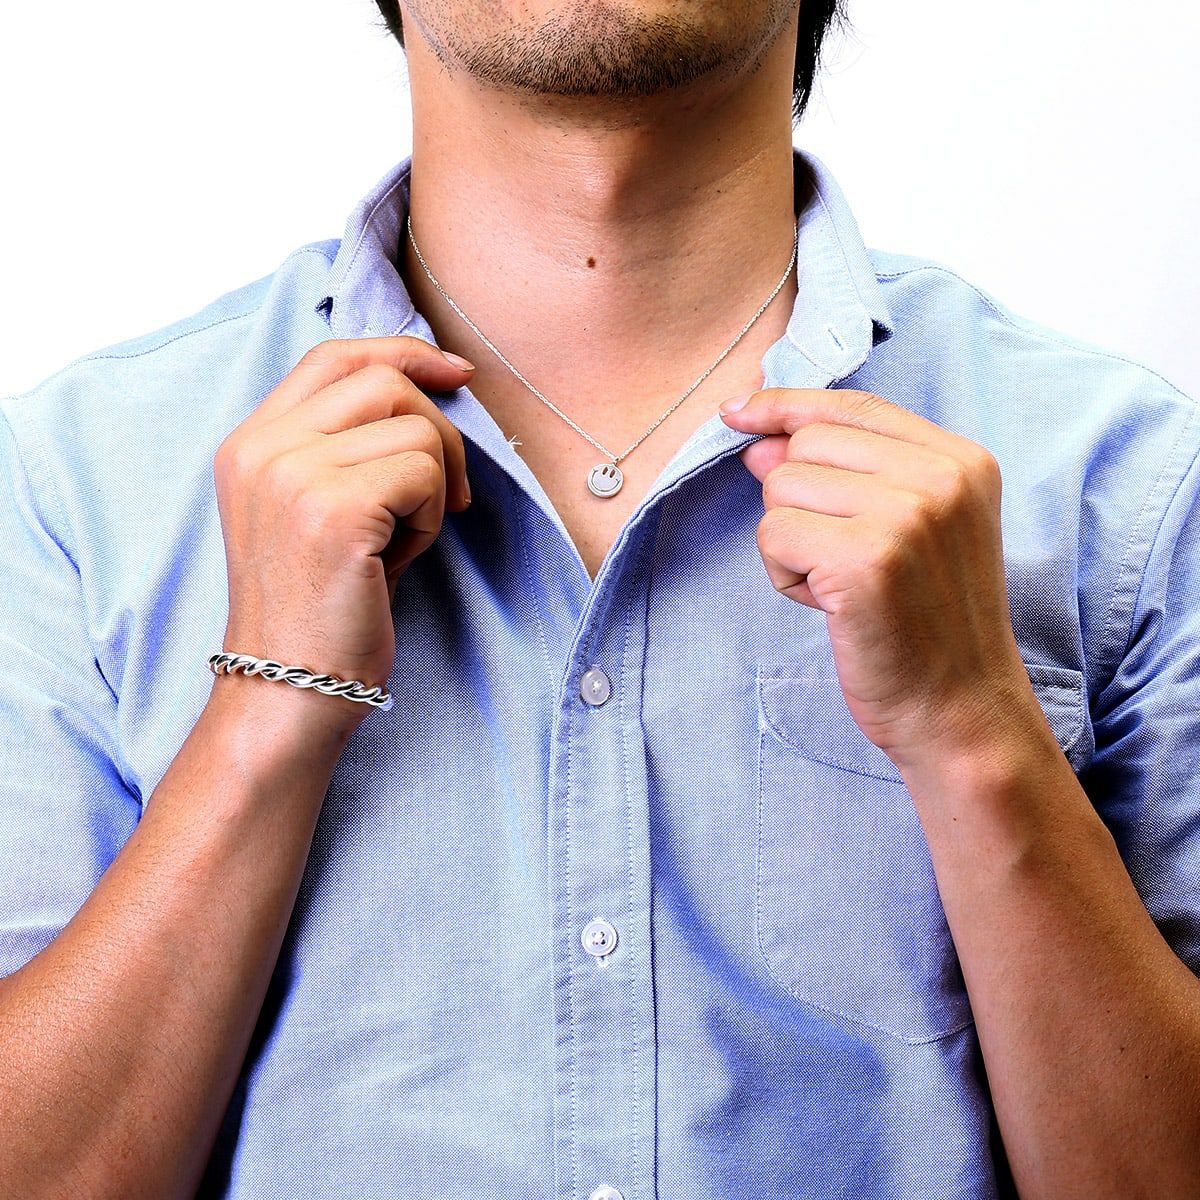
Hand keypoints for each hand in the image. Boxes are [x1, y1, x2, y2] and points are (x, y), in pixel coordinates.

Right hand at [212, 337, 473, 727]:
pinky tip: (401, 558)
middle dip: (440, 431)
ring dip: (435, 485)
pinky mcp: (332, 509)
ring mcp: (291, 474)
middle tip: (450, 496)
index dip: (404, 352)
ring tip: (404, 539)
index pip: (335, 355)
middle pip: (385, 380)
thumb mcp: (319, 510)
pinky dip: (433, 517)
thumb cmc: (321, 608)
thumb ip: (350, 445)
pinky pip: (425, 473)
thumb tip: (435, 386)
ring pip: (415, 426)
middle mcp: (262, 447)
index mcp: (251, 442)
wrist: (288, 690)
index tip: (457, 373)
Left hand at [720, 387, 1031, 767]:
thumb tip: (760, 440)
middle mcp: (942, 476)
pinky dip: (785, 575)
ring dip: (791, 543)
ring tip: (843, 586)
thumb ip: (841, 474)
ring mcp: (907, 514)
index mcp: (961, 460)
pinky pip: (773, 534)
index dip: (786, 405)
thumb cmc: (925, 624)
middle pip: (806, 444)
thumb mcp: (903, 531)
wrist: (959, 710)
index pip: (851, 404)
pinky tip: (831, 606)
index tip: (738, 412)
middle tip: (847, 561)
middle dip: (800, 503)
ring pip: (781, 488)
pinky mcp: (866, 559)